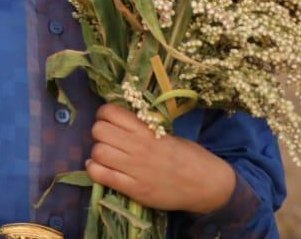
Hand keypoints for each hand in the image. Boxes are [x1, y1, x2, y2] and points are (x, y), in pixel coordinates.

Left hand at [86, 103, 235, 214]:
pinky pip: (101, 175)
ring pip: (98, 152)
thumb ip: (142, 127)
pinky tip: (98, 167)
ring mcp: (135, 169)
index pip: (110, 112)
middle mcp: (139, 147)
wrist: (206, 185)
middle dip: (99, 133)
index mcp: (147, 130)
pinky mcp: (134, 189)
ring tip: (104, 155)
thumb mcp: (166, 133)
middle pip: (99, 130)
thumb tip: (117, 121)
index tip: (108, 120)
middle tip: (106, 139)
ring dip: (97, 152)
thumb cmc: (188, 156)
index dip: (104, 115)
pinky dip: (94, 169)